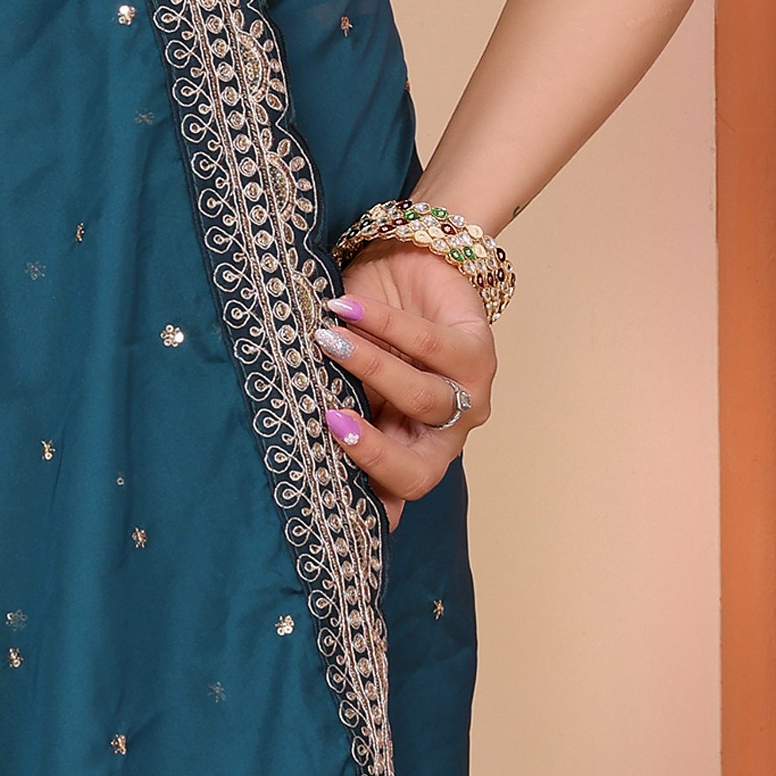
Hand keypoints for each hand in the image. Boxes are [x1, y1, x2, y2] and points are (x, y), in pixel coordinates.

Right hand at [315, 244, 495, 523]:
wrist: (406, 268)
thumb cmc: (367, 334)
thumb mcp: (342, 376)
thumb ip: (330, 407)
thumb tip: (295, 434)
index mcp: (410, 453)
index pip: (393, 496)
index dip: (369, 507)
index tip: (331, 501)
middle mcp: (444, 437)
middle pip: (419, 470)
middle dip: (374, 450)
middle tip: (331, 419)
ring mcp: (469, 397)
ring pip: (424, 399)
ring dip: (371, 368)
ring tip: (327, 341)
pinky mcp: (479, 349)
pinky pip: (430, 343)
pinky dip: (382, 324)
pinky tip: (345, 308)